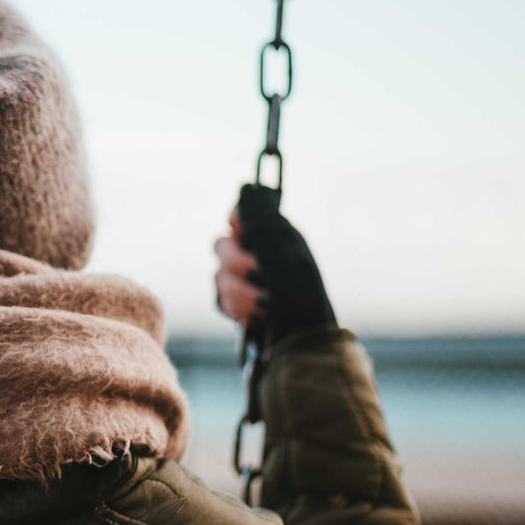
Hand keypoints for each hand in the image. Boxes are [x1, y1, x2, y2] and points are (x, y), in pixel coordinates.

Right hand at [213, 184, 334, 343]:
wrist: (305, 337)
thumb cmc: (304, 292)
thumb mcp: (286, 249)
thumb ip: (261, 219)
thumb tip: (246, 187)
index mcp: (270, 236)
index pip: (239, 216)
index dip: (237, 223)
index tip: (246, 235)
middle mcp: (253, 255)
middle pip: (221, 246)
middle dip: (238, 263)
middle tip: (261, 274)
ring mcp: (242, 281)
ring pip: (218, 276)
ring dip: (242, 292)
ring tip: (267, 305)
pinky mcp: (234, 305)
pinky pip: (220, 300)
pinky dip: (238, 308)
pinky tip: (258, 316)